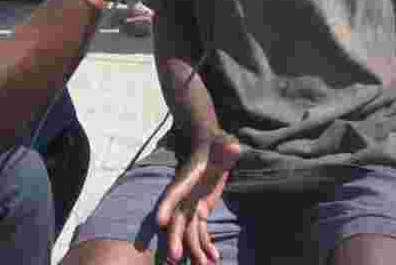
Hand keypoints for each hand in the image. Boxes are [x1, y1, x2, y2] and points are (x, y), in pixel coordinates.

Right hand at [156, 135, 242, 264]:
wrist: (213, 146)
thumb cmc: (217, 142)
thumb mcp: (224, 142)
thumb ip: (227, 145)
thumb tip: (234, 147)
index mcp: (188, 178)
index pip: (175, 192)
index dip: (167, 206)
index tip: (161, 222)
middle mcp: (186, 194)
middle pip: (178, 219)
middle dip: (175, 239)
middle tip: (174, 258)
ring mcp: (192, 204)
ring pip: (189, 231)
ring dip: (193, 250)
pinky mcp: (201, 210)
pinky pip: (200, 232)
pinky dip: (205, 245)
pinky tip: (214, 259)